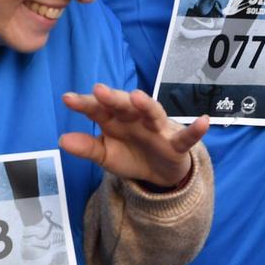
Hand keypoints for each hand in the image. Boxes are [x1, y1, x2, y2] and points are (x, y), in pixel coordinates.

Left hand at [59, 84, 208, 190]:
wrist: (158, 174)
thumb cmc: (130, 155)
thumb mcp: (105, 155)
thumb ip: (86, 148)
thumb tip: (61, 140)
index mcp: (115, 119)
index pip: (98, 108)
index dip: (84, 104)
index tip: (68, 99)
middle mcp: (135, 118)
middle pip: (124, 104)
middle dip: (113, 97)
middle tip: (99, 90)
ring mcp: (157, 129)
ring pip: (152, 113)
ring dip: (147, 105)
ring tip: (139, 97)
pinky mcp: (176, 144)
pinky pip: (186, 136)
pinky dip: (195, 129)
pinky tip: (203, 121)